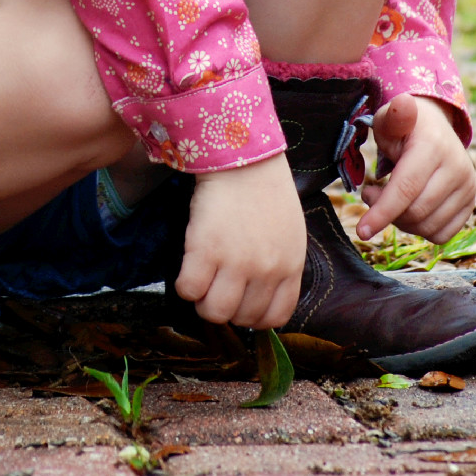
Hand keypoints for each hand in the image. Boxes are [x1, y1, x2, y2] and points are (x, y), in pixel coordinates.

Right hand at [174, 155, 304, 327]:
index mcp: (290, 267)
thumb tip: (258, 294)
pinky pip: (189, 290)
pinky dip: (184, 285)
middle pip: (241, 318)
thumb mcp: (290, 234)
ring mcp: (236, 262)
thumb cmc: (266, 192)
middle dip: (225, 307)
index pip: (274, 318)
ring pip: (214, 312)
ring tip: (202, 280)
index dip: (253, 317)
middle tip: (217, 286)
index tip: (241, 302)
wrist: (242, 157)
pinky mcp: (206, 249)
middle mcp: (266, 270)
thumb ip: (280, 266)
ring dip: (203, 301)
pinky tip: (189, 267)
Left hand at [357, 95, 475, 243]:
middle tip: (371, 192)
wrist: (435, 128)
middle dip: (386, 212)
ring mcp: (468, 187)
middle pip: (416, 212)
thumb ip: (393, 117)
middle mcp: (458, 168)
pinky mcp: (471, 203)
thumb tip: (403, 104)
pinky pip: (441, 234)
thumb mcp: (391, 118)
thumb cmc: (405, 128)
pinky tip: (411, 207)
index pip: (406, 188)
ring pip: (428, 227)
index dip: (382, 212)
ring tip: (390, 198)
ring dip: (402, 221)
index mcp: (435, 147)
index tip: (362, 231)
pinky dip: (421, 229)